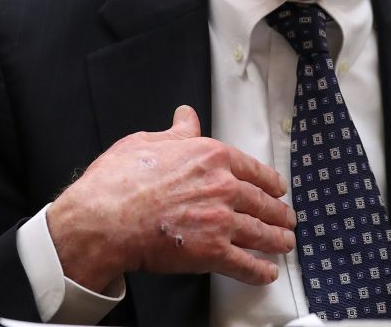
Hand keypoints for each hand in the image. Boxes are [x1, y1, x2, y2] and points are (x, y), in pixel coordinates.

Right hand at [47, 105, 295, 291]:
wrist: (103, 220)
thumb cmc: (118, 181)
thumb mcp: (148, 142)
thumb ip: (177, 133)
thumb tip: (186, 117)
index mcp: (211, 157)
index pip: (252, 169)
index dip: (269, 181)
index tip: (277, 188)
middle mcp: (223, 186)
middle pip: (262, 202)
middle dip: (278, 212)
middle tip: (287, 218)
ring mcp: (220, 221)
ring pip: (260, 232)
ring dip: (276, 240)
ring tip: (285, 243)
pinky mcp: (212, 252)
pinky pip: (245, 263)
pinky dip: (259, 270)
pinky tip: (268, 273)